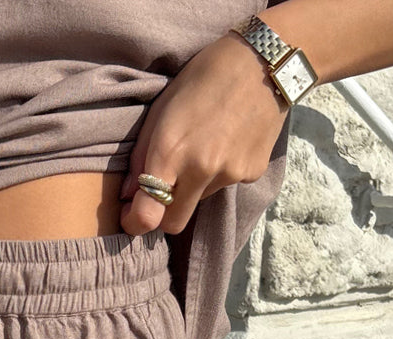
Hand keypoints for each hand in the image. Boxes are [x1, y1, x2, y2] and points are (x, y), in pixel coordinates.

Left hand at [119, 32, 291, 235]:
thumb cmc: (203, 78)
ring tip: (204, 145)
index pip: (148, 216)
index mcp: (171, 152)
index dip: (135, 223)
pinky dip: (220, 172)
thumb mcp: (162, 108)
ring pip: (199, 200)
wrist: (263, 61)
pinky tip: (227, 141)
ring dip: (194, 184)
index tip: (131, 217)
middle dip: (163, 215)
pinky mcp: (251, 173)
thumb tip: (129, 193)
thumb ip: (141, 155)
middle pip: (174, 223)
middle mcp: (200, 169)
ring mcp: (229, 174)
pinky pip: (225, 185)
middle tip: (162, 192)